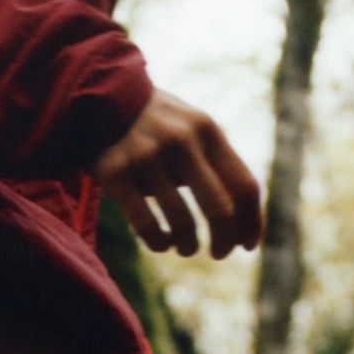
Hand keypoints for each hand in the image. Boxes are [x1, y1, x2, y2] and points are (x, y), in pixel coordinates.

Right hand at [91, 89, 262, 259]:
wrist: (102, 99)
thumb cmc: (158, 127)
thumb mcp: (193, 130)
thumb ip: (216, 163)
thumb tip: (243, 221)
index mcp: (207, 130)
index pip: (244, 185)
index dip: (251, 222)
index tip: (247, 246)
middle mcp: (181, 141)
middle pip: (219, 209)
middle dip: (224, 241)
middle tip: (220, 254)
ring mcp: (147, 157)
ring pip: (182, 223)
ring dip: (188, 245)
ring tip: (185, 248)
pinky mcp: (116, 175)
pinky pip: (148, 227)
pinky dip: (160, 243)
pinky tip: (162, 242)